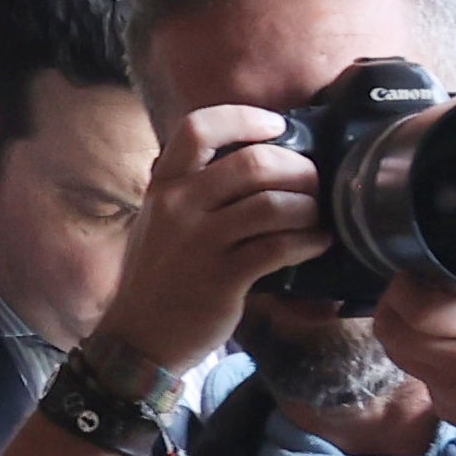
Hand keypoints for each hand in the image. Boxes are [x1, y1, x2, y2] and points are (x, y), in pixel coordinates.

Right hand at [99, 102, 328, 376]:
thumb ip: (193, 188)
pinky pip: (281, 246)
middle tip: (312, 184)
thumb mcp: (160, 220)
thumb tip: (254, 158)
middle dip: (299, 169)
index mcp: (162, 186)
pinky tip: (315, 244)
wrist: (140, 336)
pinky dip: (309, 242)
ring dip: (309, 207)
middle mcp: (178, 207)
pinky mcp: (223, 277)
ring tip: (315, 218)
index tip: (276, 128)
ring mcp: (200, 243)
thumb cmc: (160, 275)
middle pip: (253, 162)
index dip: (245, 119)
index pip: (199, 128)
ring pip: (274, 204)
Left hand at [370, 272, 455, 455]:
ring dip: (402, 332)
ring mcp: (454, 388)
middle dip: (392, 305)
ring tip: (419, 317)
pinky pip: (420, 378)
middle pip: (394, 329)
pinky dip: (425, 361)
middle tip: (405, 292)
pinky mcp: (449, 411)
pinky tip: (447, 351)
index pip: (418, 305)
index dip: (406, 285)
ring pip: (399, 353)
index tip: (414, 273)